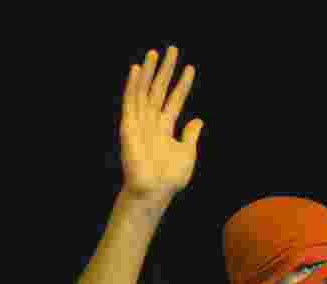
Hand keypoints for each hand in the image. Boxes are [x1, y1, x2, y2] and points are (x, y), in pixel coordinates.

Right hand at [120, 46, 203, 199]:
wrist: (154, 191)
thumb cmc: (169, 178)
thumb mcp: (187, 153)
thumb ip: (190, 135)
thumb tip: (198, 120)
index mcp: (166, 128)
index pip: (175, 100)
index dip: (182, 84)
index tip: (190, 68)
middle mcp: (152, 122)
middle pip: (159, 90)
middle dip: (166, 70)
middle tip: (173, 49)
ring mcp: (139, 122)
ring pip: (144, 91)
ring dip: (149, 71)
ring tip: (155, 53)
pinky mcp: (128, 126)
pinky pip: (130, 101)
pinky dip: (132, 85)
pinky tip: (136, 69)